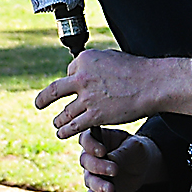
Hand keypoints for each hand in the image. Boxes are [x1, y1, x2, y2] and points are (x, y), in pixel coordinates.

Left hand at [35, 50, 191, 139]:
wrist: (152, 83)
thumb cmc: (137, 70)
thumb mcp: (110, 57)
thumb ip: (94, 64)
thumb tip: (84, 69)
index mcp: (84, 60)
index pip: (70, 72)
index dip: (72, 80)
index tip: (75, 88)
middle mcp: (81, 78)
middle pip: (55, 91)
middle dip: (44, 99)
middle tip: (39, 104)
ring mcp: (87, 98)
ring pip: (65, 112)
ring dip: (58, 120)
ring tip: (56, 125)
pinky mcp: (94, 116)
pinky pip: (74, 126)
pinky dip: (65, 131)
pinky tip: (62, 134)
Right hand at [78, 130, 154, 191]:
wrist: (142, 165)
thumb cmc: (135, 150)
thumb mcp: (133, 147)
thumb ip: (121, 153)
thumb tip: (110, 160)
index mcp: (97, 139)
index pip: (86, 139)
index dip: (91, 145)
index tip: (102, 152)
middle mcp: (90, 156)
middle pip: (86, 160)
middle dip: (98, 167)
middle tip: (114, 170)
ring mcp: (92, 173)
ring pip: (89, 179)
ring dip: (98, 185)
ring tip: (110, 190)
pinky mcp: (98, 188)